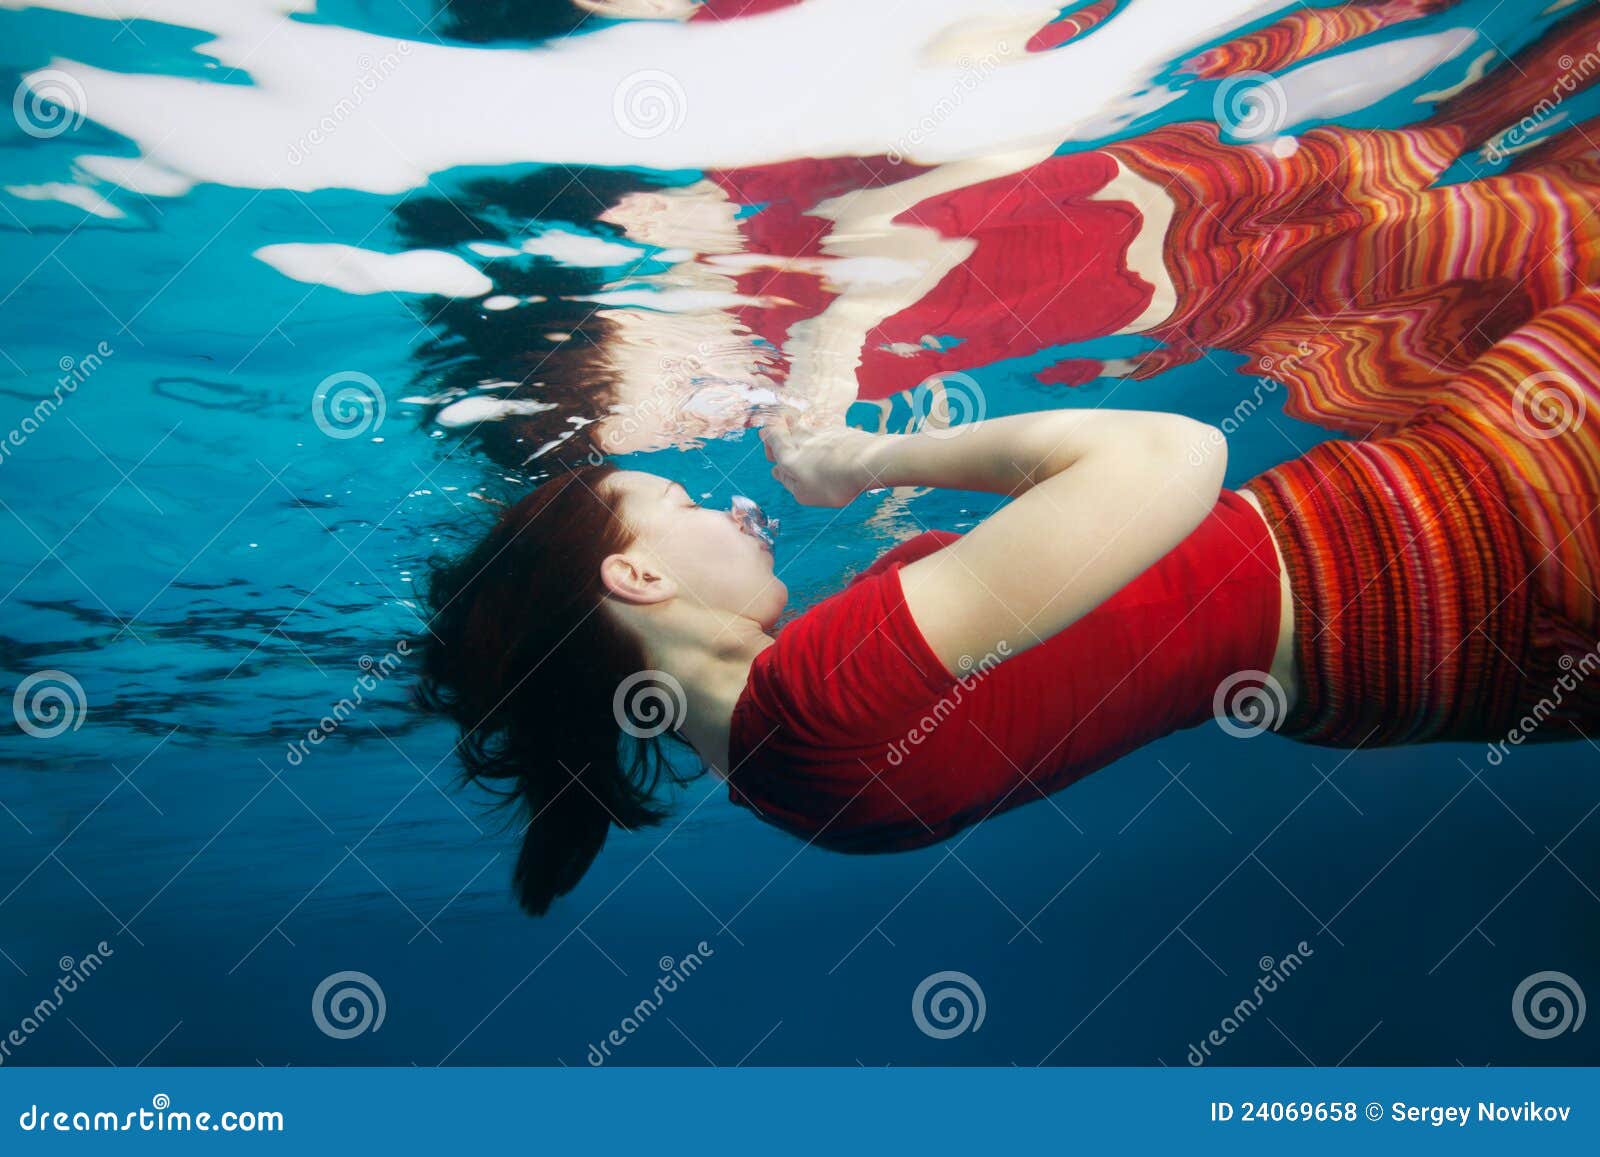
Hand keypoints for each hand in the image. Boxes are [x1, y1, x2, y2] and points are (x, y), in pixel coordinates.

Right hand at [759, 413, 883, 506]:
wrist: (868, 462)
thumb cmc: (833, 483)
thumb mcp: (804, 494)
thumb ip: (787, 481)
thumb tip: (776, 470)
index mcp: (788, 455)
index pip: (770, 435)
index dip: (768, 438)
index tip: (772, 448)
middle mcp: (801, 437)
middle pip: (785, 428)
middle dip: (782, 436)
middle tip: (789, 452)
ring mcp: (821, 431)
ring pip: (804, 429)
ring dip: (804, 438)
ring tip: (813, 457)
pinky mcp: (838, 429)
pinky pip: (824, 432)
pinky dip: (823, 440)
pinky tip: (831, 453)